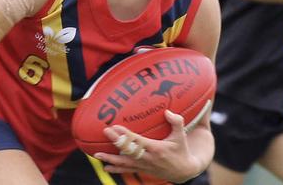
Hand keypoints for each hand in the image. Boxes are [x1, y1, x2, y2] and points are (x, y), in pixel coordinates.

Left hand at [93, 110, 210, 182]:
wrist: (184, 171)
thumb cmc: (181, 150)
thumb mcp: (181, 136)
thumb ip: (176, 122)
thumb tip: (167, 111)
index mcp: (156, 149)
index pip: (137, 141)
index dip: (126, 135)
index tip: (115, 126)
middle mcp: (148, 158)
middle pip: (128, 151)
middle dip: (116, 142)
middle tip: (105, 132)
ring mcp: (144, 166)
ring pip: (124, 163)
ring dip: (110, 159)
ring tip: (97, 154)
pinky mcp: (142, 170)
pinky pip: (127, 170)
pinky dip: (116, 169)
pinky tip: (105, 167)